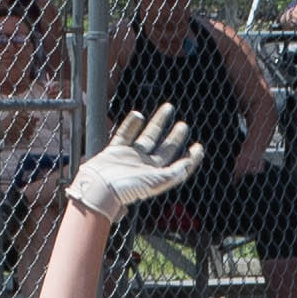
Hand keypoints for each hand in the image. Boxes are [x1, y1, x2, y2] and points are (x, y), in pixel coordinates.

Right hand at [63, 107, 201, 223]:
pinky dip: (131, 124)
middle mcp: (144, 167)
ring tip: (168, 108)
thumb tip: (188, 163)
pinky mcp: (114, 152)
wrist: (98, 188)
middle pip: (164, 149)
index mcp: (155, 176)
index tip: (198, 147)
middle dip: (175, 137)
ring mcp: (129, 158)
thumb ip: (173, 173)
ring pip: (147, 137)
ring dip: (157, 123)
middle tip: (183, 125)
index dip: (189, 159)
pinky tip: (138, 114)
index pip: (177, 166)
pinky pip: (125, 134)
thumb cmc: (126, 189)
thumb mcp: (155, 182)